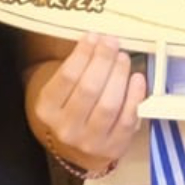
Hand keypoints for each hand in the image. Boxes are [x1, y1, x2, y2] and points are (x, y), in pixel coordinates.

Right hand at [32, 34, 143, 173]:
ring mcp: (90, 141)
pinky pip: (127, 120)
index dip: (83, 53)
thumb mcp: (63, 86)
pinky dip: (135, 96)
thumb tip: (99, 39)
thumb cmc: (73, 103)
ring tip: (123, 58)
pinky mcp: (113, 148)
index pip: (67, 76)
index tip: (94, 36)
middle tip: (112, 42)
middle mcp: (65, 128)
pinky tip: (137, 78)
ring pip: (109, 105)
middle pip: (89, 89)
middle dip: (104, 60)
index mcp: (47, 109)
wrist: (80, 144)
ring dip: (119, 75)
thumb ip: (77, 65)